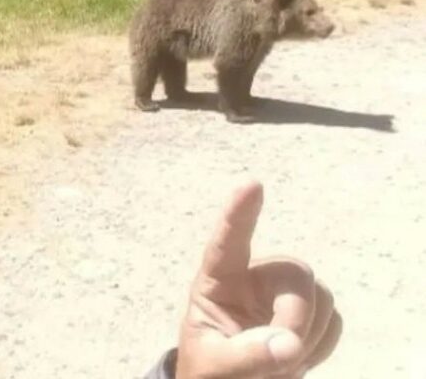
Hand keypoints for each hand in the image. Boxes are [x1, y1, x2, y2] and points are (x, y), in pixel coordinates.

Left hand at [175, 180, 342, 378]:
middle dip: (298, 313)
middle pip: (294, 270)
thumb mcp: (215, 368)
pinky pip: (334, 319)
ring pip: (320, 293)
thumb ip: (245, 357)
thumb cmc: (211, 372)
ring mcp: (282, 297)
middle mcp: (253, 281)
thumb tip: (288, 344)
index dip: (239, 214)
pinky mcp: (308, 316)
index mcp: (217, 283)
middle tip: (286, 353)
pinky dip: (322, 343)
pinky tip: (295, 358)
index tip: (251, 184)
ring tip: (281, 361)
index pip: (227, 242)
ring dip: (309, 332)